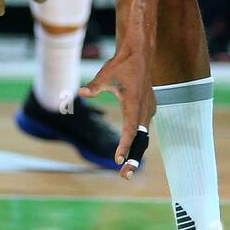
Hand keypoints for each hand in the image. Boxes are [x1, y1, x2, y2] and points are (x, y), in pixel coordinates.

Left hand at [80, 49, 155, 180]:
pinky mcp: (149, 108)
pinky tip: (130, 152)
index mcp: (134, 102)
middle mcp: (145, 108)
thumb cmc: (121, 64)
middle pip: (141, 139)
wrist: (139, 53)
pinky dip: (138, 142)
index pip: (130, 129)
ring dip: (136, 152)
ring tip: (125, 170)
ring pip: (144, 136)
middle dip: (133, 158)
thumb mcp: (105, 74)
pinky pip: (144, 129)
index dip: (124, 145)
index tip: (117, 159)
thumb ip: (94, 86)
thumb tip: (80, 92)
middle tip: (124, 176)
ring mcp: (149, 109)